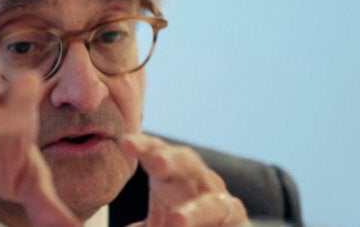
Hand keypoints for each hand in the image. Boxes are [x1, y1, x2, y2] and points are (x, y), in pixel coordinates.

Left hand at [121, 134, 249, 226]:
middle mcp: (197, 178)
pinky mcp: (234, 216)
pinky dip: (210, 226)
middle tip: (156, 161)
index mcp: (170, 172)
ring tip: (177, 220)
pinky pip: (227, 219)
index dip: (142, 146)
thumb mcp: (153, 219)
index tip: (125, 142)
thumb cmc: (175, 219)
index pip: (155, 151)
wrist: (218, 226)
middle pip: (186, 162)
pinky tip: (186, 226)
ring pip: (211, 201)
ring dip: (195, 210)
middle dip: (172, 160)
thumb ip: (138, 224)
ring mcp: (219, 198)